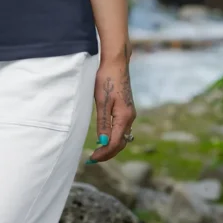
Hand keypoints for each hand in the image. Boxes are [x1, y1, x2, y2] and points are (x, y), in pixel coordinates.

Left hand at [86, 44, 135, 163]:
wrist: (116, 63)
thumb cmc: (106, 80)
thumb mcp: (102, 102)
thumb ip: (103, 124)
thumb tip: (103, 143)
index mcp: (124, 117)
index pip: (115, 143)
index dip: (104, 153)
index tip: (92, 159)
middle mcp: (130, 117)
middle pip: (121, 143)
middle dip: (108, 153)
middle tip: (92, 159)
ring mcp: (129, 113)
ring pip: (122, 137)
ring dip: (111, 147)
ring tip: (97, 152)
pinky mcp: (126, 109)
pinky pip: (121, 129)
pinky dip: (114, 137)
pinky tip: (104, 138)